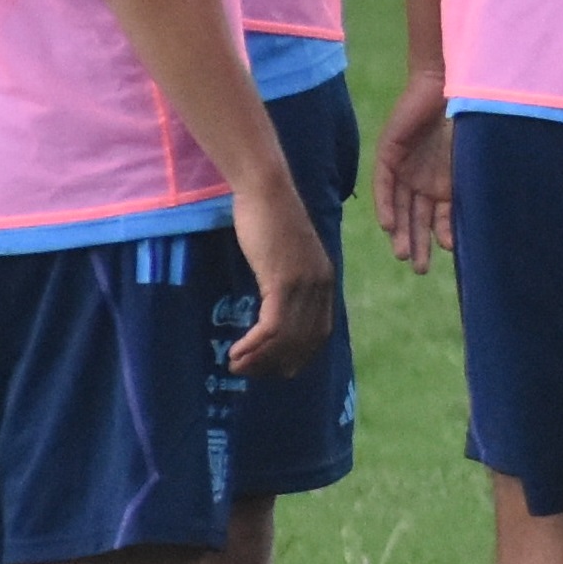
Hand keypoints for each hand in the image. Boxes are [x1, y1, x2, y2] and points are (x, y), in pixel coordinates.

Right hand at [222, 177, 340, 379]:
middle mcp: (320, 287)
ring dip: (259, 359)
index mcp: (325, 282)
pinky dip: (254, 345)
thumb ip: (288, 278)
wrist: (266, 190)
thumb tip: (275, 304)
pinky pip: (271, 327)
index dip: (298, 356)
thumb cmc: (270, 216)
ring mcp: (304, 285)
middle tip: (250, 373)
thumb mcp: (288, 253)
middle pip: (303, 342)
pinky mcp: (283, 281)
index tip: (276, 368)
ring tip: (236, 367)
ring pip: (285, 339)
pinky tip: (237, 351)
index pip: (319, 334)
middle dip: (275, 364)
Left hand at [375, 69, 455, 272]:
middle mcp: (424, 178)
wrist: (451, 81)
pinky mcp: (389, 152)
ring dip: (401, 231)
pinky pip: (384, 185)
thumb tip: (490, 221)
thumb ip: (473, 187)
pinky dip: (386, 205)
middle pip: (418, 218)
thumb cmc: (472, 118)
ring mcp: (406, 166)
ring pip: (400, 207)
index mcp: (447, 182)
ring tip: (404, 255)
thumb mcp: (474, 159)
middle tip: (420, 269)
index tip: (450, 250)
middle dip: (419, 243)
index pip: (442, 216)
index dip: (445, 233)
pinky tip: (389, 225)